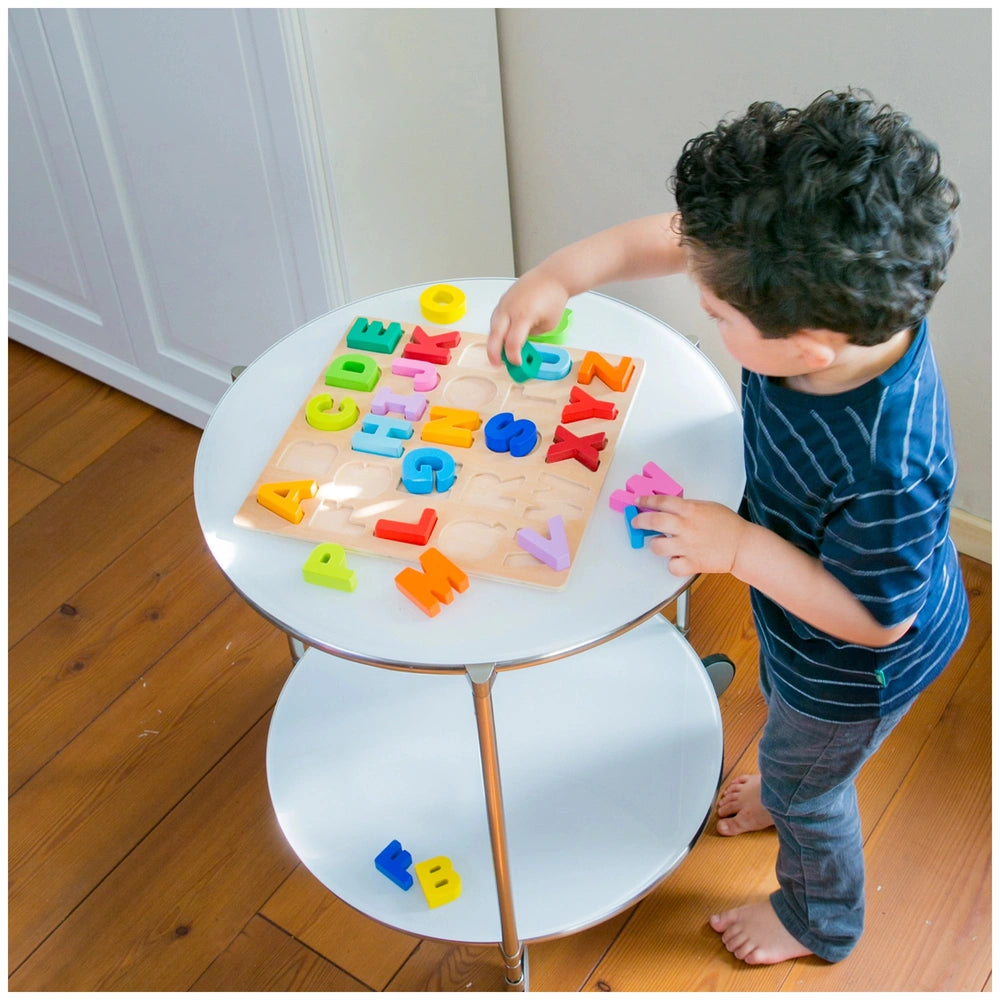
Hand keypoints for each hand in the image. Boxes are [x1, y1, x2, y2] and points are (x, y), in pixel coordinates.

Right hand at [487, 268, 569, 366]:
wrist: (552, 276)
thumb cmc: (553, 298)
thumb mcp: (547, 325)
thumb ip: (531, 335)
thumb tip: (520, 342)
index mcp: (523, 316)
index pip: (512, 343)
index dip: (513, 357)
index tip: (517, 363)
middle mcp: (510, 309)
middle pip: (495, 336)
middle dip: (494, 353)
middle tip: (496, 364)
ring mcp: (504, 303)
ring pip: (493, 326)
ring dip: (494, 341)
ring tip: (499, 353)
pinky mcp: (503, 299)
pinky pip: (496, 317)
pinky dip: (497, 329)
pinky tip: (502, 337)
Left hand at [631, 495, 748, 577]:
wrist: (743, 545)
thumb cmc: (728, 525)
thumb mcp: (707, 507)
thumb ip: (687, 507)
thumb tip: (668, 507)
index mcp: (691, 510)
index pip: (662, 501)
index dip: (646, 500)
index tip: (638, 501)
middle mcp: (686, 527)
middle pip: (653, 521)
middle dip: (639, 520)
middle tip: (636, 522)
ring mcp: (688, 546)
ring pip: (657, 546)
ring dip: (655, 544)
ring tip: (660, 543)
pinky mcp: (692, 563)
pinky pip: (672, 566)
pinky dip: (672, 564)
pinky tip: (677, 559)